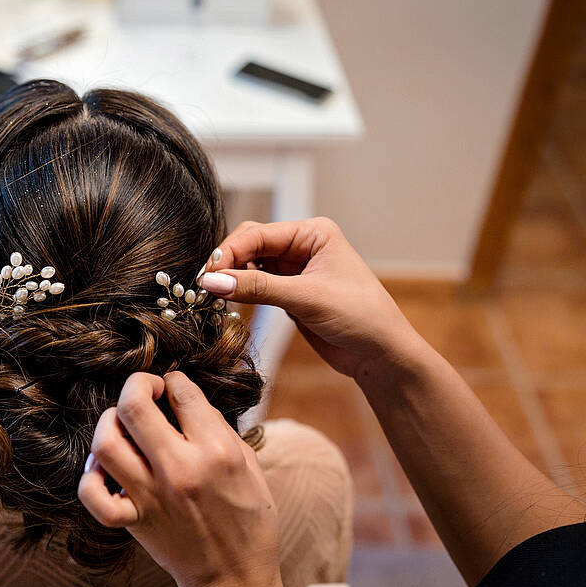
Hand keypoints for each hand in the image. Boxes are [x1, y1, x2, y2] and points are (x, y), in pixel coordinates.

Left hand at [77, 371, 283, 586]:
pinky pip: (93, 496)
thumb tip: (186, 401)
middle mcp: (180, 470)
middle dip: (136, 385)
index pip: (181, 391)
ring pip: (106, 443)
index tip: (173, 387)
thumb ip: (218, 429)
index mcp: (216, 452)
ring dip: (109, 423)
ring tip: (123, 425)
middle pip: (134, 406)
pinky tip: (106, 469)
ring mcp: (152, 496)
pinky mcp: (134, 520)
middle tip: (145, 390)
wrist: (235, 578)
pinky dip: (91, 477)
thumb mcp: (249, 466)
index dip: (174, 381)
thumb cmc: (249, 522)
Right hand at [197, 217, 417, 380]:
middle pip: (250, 245)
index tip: (207, 275)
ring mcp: (295, 270)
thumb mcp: (306, 298)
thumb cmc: (359, 316)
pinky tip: (230, 301)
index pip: (258, 234)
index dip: (229, 252)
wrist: (380, 353)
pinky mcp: (290, 293)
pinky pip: (257, 286)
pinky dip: (241, 292)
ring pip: (250, 266)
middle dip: (228, 263)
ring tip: (214, 296)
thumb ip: (258, 288)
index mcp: (313, 233)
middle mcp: (303, 246)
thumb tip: (213, 281)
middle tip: (205, 286)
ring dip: (232, 278)